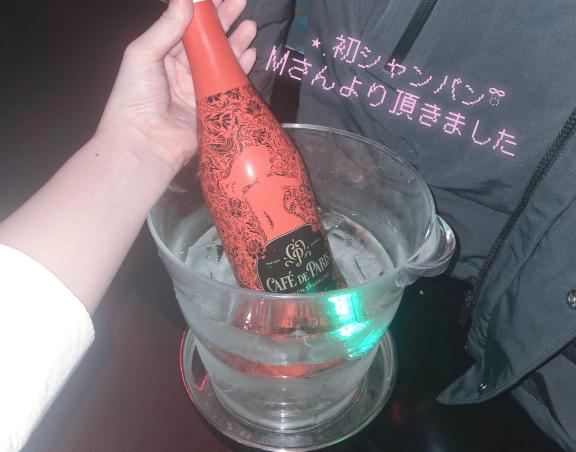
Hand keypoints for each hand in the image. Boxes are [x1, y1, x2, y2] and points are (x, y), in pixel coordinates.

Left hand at [96, 0, 256, 173]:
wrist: (144, 143)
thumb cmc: (136, 97)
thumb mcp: (143, 55)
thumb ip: (165, 28)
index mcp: (161, 55)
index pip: (186, 27)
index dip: (204, 11)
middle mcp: (181, 70)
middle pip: (208, 42)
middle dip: (225, 22)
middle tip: (242, 4)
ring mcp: (198, 89)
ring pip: (221, 61)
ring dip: (237, 43)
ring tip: (251, 26)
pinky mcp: (212, 107)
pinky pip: (229, 84)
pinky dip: (240, 68)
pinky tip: (251, 54)